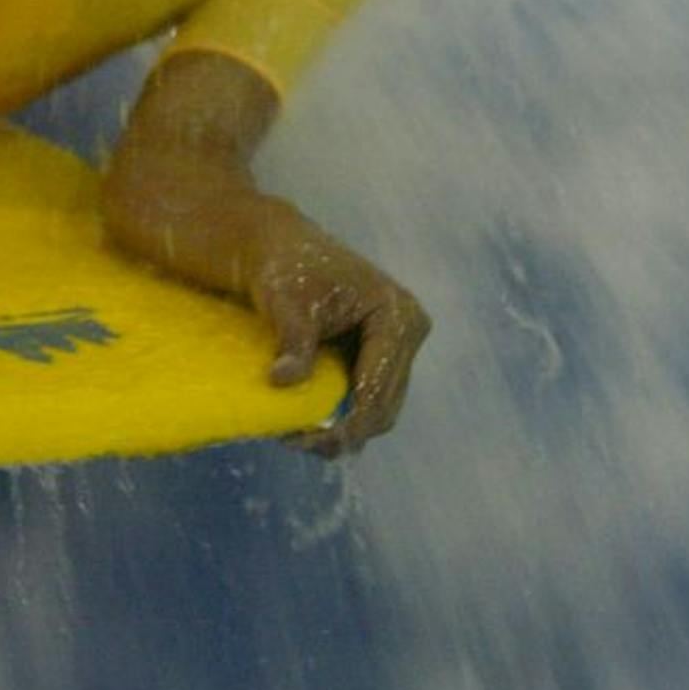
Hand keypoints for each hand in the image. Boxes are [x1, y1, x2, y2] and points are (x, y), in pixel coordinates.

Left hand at [251, 234, 430, 456]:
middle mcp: (407, 332)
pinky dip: (342, 414)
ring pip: (379, 407)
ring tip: (299, 435)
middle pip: (385, 405)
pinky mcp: (379, 353)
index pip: (380, 388)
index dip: (350, 422)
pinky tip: (309, 421)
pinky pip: (368, 396)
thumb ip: (295, 340)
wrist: (282, 248)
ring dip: (344, 427)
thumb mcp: (288, 301)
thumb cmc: (287, 265)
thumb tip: (283, 380)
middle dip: (346, 431)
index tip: (310, 439)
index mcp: (396, 317)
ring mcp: (396, 345)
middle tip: (298, 441)